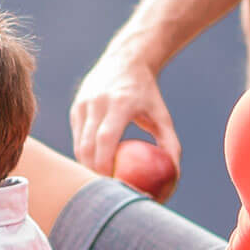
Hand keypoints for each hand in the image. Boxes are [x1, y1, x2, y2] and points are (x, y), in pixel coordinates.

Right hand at [70, 48, 179, 176]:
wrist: (125, 61)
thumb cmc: (148, 95)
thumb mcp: (162, 116)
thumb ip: (170, 145)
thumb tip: (174, 176)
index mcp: (119, 102)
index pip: (105, 138)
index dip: (105, 163)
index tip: (113, 183)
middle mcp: (97, 101)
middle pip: (87, 145)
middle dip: (92, 170)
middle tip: (106, 189)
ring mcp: (83, 103)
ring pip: (78, 143)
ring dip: (87, 164)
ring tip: (101, 180)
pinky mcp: (75, 107)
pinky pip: (77, 137)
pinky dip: (85, 153)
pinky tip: (96, 165)